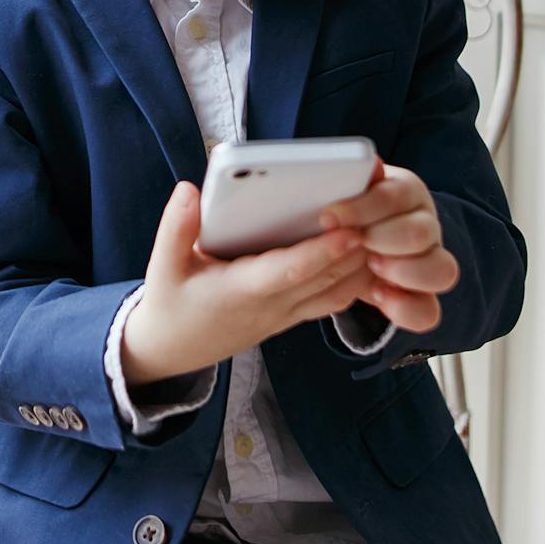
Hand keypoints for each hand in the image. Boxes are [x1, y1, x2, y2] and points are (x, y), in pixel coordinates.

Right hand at [120, 180, 375, 385]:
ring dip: (361, 266)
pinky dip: (353, 280)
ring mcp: (284, 315)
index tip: (350, 228)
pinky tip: (367, 255)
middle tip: (382, 215)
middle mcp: (271, 306)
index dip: (322, 253)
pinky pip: (331, 301)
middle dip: (357, 251)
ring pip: (336, 293)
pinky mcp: (290, 317)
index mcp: (241, 291)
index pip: (291, 272)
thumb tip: (189, 191)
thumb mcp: (161, 267)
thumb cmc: (170, 305)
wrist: (171, 352)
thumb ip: (176, 228)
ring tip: (383, 230)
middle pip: (326, 280)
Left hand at [318, 156, 459, 333]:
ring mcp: (429, 262)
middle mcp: (425, 224)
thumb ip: (348, 178)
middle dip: (381, 239)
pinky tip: (378, 296)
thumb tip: (369, 164)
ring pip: (442, 270)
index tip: (328, 217)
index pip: (395, 195)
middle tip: (354, 242)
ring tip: (370, 267)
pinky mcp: (422, 296)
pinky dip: (405, 309)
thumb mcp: (339, 190)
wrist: (340, 239)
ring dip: (402, 271)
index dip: (363, 207)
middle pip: (422, 232)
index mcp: (405, 191)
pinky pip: (429, 311)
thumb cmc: (339, 208)